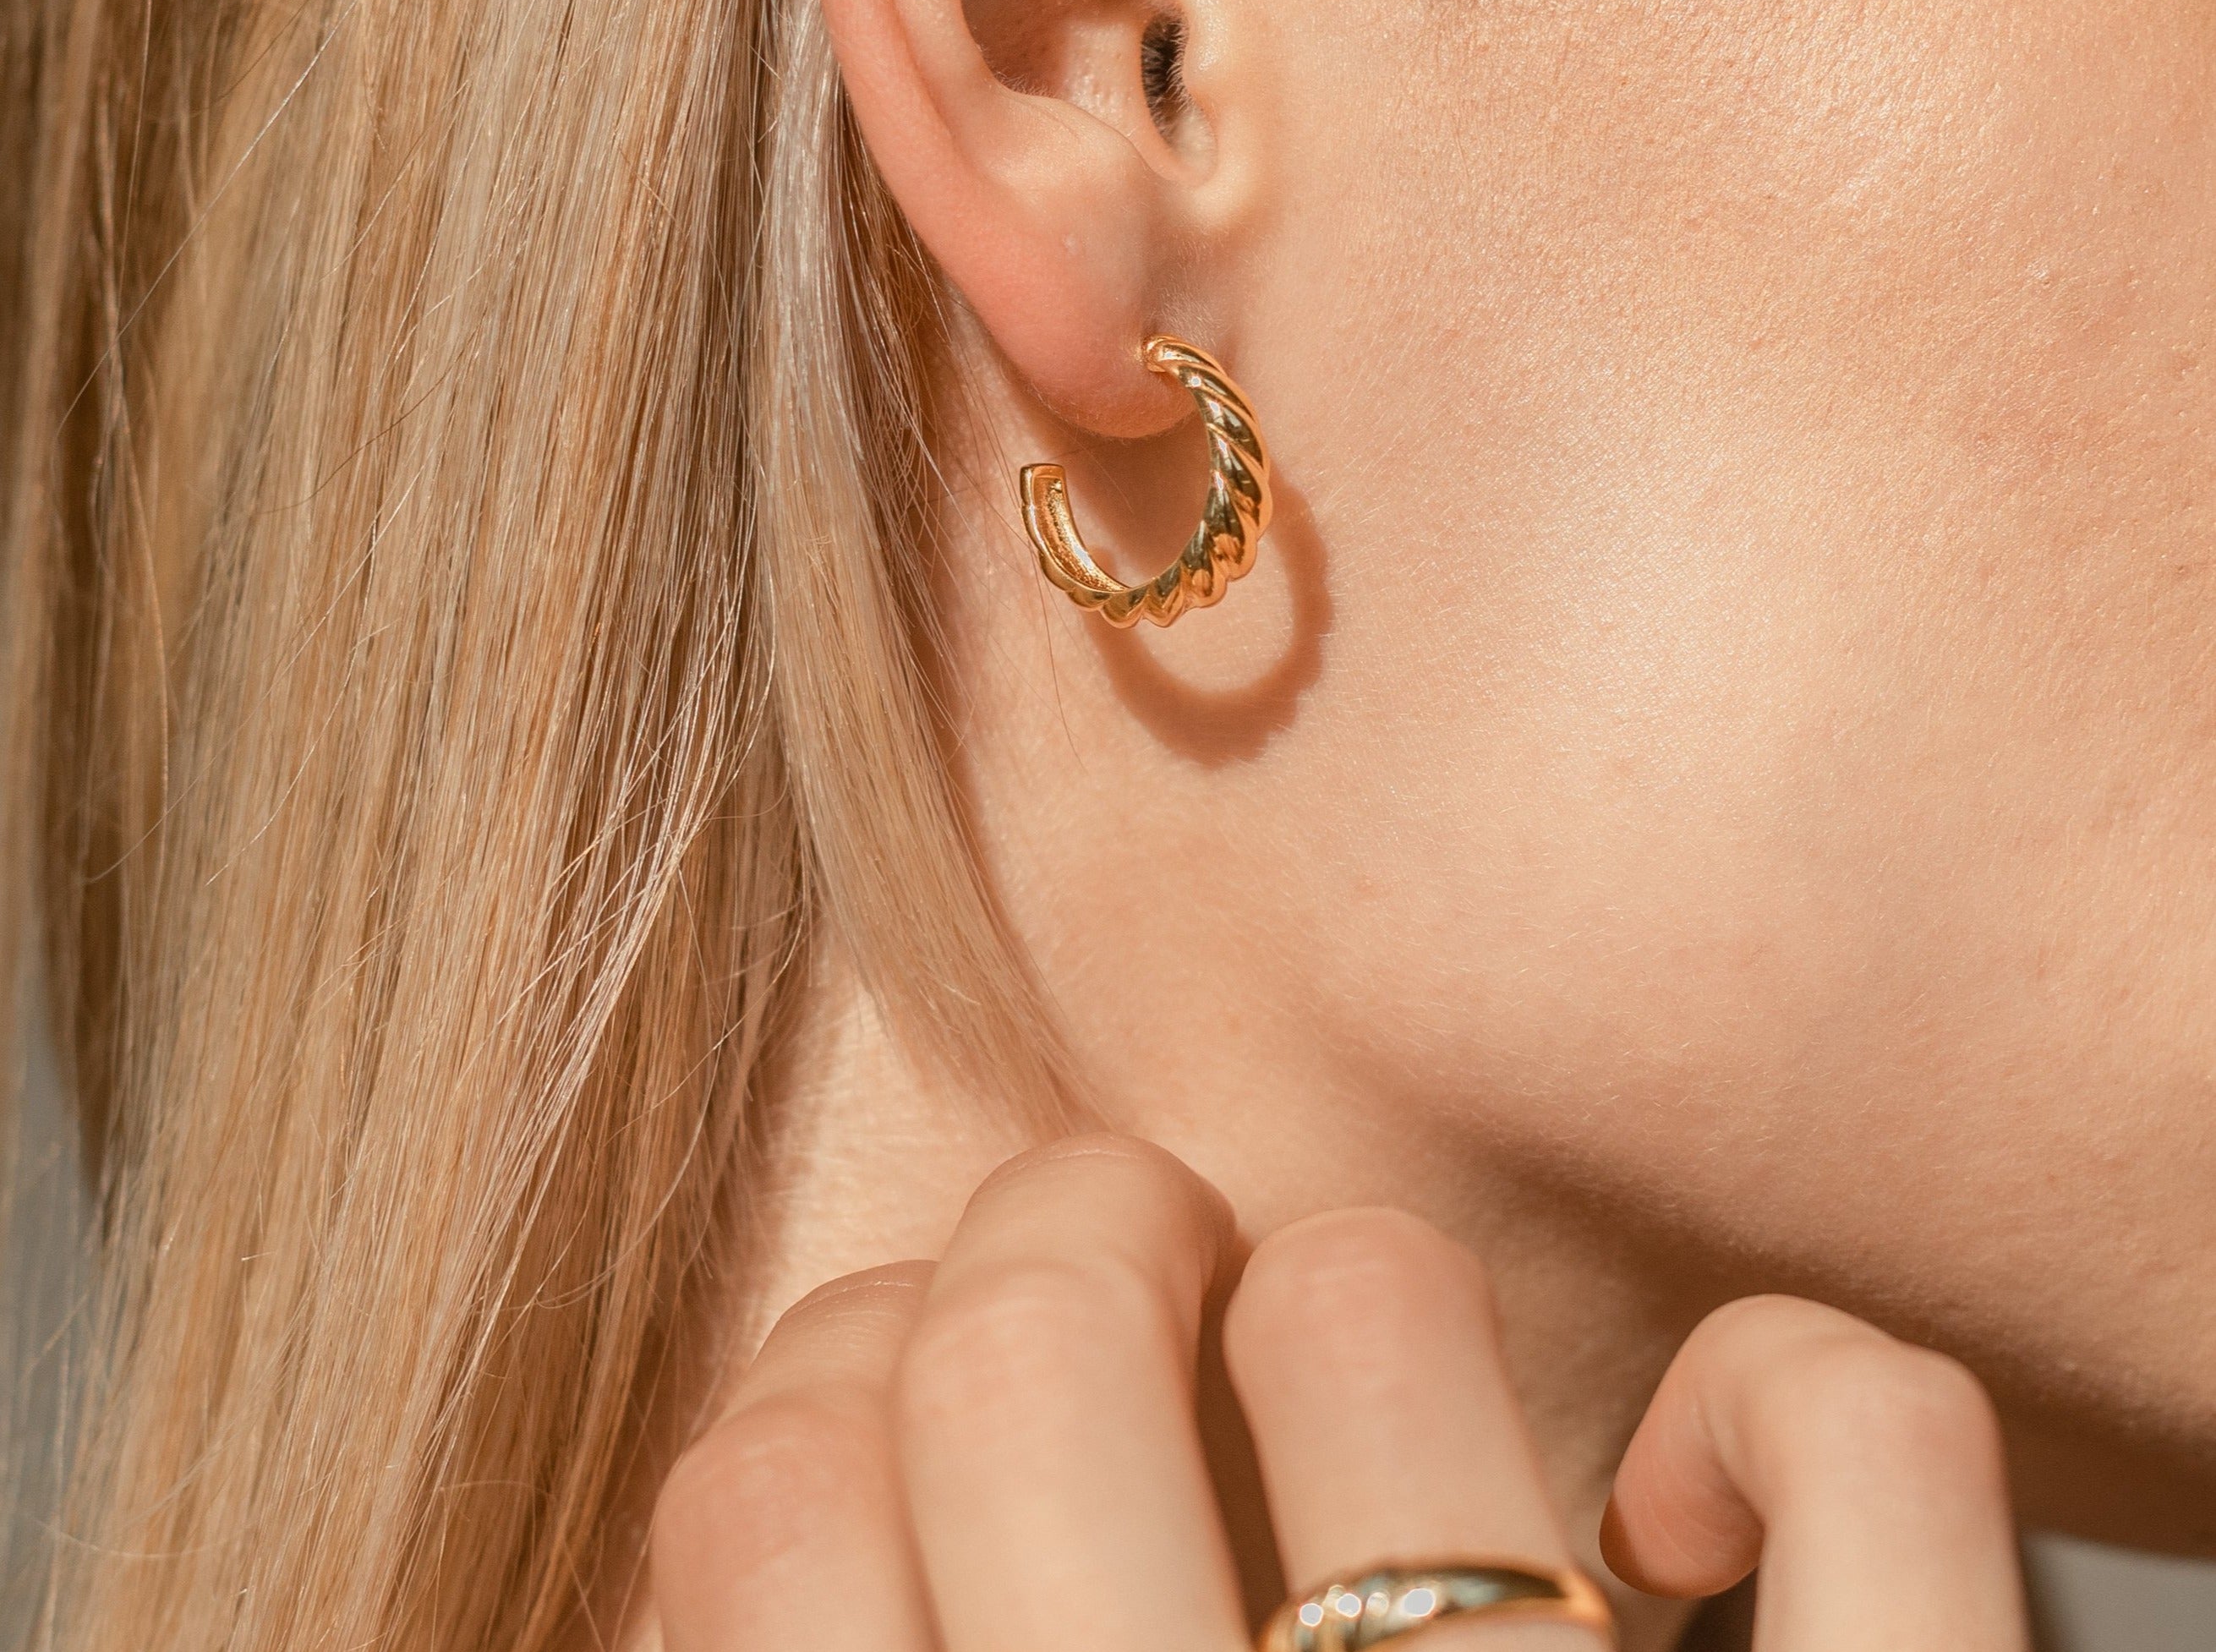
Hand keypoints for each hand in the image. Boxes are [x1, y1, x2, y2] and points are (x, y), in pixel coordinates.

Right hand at [651, 1138, 2030, 1650]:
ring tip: (1376, 1431)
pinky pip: (1857, 1443)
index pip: (765, 1481)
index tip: (921, 1415)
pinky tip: (1678, 1510)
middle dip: (1068, 1243)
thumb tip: (780, 1521)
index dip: (834, 1379)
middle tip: (1129, 1296)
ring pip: (1373, 1302)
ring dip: (1355, 1306)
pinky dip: (1784, 1398)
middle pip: (1031, 1332)